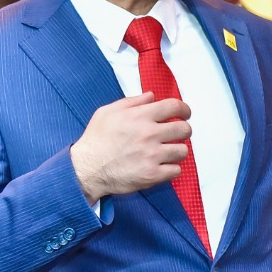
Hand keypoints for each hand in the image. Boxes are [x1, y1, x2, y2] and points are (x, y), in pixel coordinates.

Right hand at [70, 92, 193, 203]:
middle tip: (176, 135)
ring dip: (176, 151)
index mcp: (140, 116)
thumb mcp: (108, 112)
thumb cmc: (96, 140)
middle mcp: (149, 134)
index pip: (174, 107)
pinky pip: (176, 171)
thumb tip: (151, 96)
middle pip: (184, 129)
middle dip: (183, 131)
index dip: (184, 110)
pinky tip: (161, 167)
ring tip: (167, 152)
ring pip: (182, 151)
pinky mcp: (152, 175)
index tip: (185, 114)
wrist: (87, 169)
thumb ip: (132, 102)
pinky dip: (171, 169)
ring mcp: (152, 155)